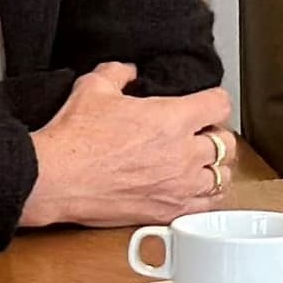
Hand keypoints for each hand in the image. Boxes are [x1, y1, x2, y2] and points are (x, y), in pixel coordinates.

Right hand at [17, 61, 236, 229]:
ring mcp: (178, 185)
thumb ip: (117, 73)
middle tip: (200, 135)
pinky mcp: (167, 211)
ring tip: (200, 164)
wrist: (56, 178)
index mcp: (172, 118)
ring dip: (214, 168)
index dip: (213, 100)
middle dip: (215, 135)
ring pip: (222, 177)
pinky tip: (192, 191)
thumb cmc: (74, 138)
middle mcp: (183, 153)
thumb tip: (126, 71)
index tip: (205, 104)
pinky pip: (206, 206)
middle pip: (227, 143)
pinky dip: (204, 198)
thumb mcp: (93, 88)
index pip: (219, 104)